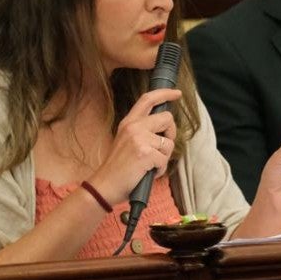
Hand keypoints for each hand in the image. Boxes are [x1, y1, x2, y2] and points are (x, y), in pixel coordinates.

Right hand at [87, 87, 181, 203]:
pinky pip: (164, 160)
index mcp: (128, 122)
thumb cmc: (117, 168)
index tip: (176, 93)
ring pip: (169, 142)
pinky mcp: (145, 154)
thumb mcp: (125, 141)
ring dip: (164, 157)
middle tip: (162, 148)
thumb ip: (141, 130)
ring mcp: (139, 139)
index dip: (165, 94)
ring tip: (149, 165)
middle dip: (171, 133)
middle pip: (167, 118)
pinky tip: (148, 173)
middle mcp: (134, 127)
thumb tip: (163, 128)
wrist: (104, 186)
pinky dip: (160, 169)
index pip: (148, 99)